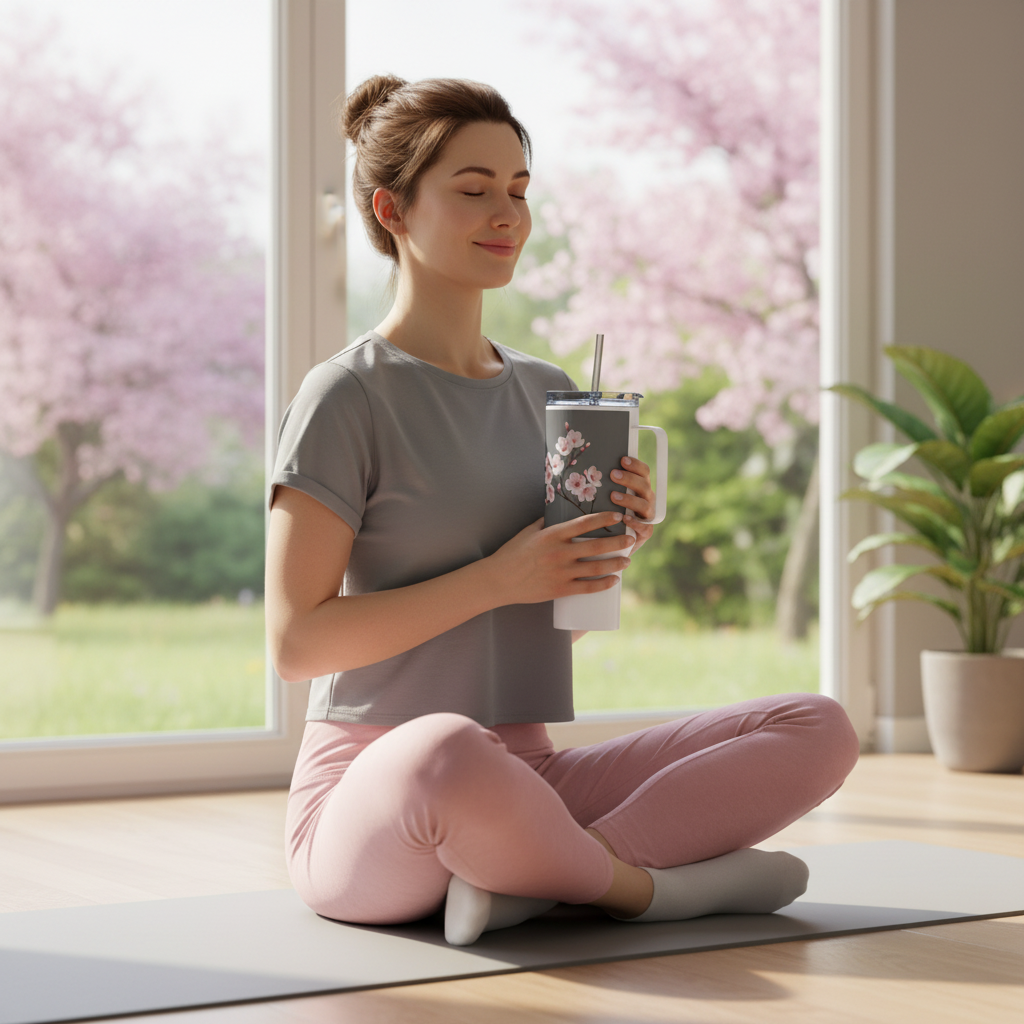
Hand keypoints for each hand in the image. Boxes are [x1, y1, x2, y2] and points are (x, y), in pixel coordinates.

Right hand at [485, 511, 633, 605]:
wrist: (499, 580)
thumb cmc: (513, 553)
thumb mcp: (529, 532)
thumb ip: (547, 522)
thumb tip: (561, 510)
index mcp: (552, 535)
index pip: (585, 523)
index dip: (605, 519)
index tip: (619, 516)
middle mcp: (559, 553)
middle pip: (597, 545)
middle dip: (618, 542)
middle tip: (631, 539)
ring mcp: (561, 573)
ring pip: (596, 567)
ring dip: (616, 563)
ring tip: (627, 560)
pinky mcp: (560, 590)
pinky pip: (588, 588)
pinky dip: (604, 584)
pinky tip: (614, 580)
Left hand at [608, 456, 656, 553]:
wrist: (612, 541)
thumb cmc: (605, 513)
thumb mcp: (605, 496)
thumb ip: (602, 483)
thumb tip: (580, 465)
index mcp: (640, 487)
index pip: (643, 472)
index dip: (635, 465)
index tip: (622, 459)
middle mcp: (646, 499)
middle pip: (644, 485)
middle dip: (629, 479)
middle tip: (613, 475)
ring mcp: (647, 516)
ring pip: (645, 505)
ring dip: (629, 499)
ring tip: (613, 496)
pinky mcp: (645, 533)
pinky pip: (644, 527)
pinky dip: (635, 522)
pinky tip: (624, 518)